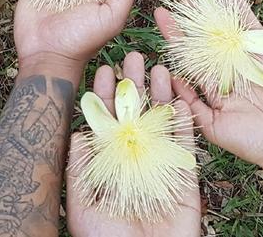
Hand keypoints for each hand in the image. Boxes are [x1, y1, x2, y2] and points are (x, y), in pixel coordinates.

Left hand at [66, 52, 200, 236]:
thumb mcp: (84, 205)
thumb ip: (81, 170)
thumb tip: (78, 133)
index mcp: (111, 162)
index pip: (108, 121)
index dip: (107, 96)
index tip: (105, 70)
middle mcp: (134, 158)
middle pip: (135, 114)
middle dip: (134, 86)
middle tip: (133, 57)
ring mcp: (160, 165)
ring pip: (161, 122)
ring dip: (160, 95)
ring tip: (158, 67)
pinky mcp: (184, 178)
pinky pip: (185, 146)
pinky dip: (184, 123)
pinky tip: (181, 100)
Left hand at [157, 0, 262, 173]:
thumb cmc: (250, 143)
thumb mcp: (211, 126)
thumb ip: (191, 103)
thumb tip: (169, 78)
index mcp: (211, 83)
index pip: (187, 52)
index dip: (174, 32)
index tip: (160, 12)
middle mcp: (226, 66)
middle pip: (204, 31)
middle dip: (190, 8)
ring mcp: (246, 58)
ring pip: (226, 24)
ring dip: (214, 2)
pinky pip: (252, 29)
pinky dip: (242, 10)